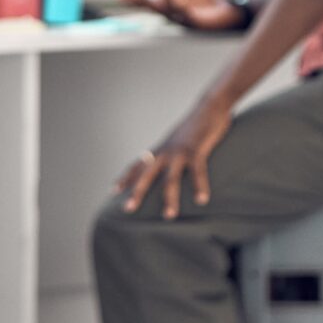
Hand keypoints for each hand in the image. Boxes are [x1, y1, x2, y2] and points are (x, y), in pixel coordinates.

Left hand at [115, 97, 233, 219]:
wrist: (209, 106)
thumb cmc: (195, 125)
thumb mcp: (177, 139)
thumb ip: (170, 152)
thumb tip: (167, 164)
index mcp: (160, 150)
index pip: (137, 165)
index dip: (126, 178)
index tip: (114, 191)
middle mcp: (165, 152)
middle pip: (146, 174)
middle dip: (137, 191)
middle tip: (128, 209)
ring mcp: (180, 152)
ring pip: (171, 179)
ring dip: (170, 198)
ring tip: (169, 216)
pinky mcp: (196, 151)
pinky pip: (198, 172)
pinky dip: (200, 187)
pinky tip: (201, 200)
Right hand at [121, 0, 248, 32]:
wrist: (225, 8)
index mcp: (167, 1)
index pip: (147, 0)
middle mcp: (172, 11)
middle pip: (154, 7)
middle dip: (144, 1)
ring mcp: (183, 18)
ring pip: (171, 10)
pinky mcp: (196, 22)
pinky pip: (187, 15)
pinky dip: (183, 7)